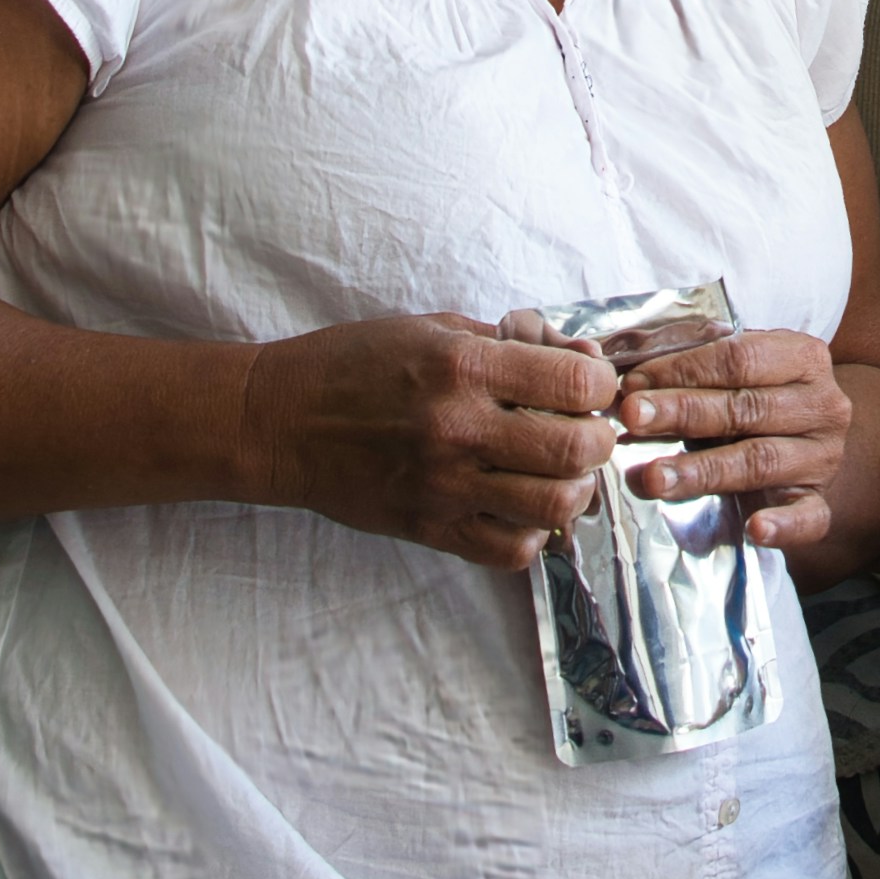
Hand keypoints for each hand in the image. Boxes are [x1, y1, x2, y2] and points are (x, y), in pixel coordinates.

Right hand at [240, 313, 621, 570]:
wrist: (279, 421)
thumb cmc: (356, 364)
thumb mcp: (433, 328)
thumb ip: (509, 344)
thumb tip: (579, 358)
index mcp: (463, 367)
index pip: (576, 383)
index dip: (600, 383)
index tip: (591, 384)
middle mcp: (458, 428)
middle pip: (577, 450)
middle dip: (599, 439)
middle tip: (585, 430)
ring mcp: (444, 486)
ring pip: (554, 508)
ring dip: (574, 490)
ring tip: (560, 473)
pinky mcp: (428, 528)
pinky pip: (510, 550)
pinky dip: (532, 533)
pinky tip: (521, 507)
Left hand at [604, 329, 856, 553]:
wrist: (805, 442)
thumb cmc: (754, 401)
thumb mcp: (731, 377)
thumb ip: (688, 372)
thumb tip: (620, 375)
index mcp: (802, 358)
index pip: (740, 357)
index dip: (683, 369)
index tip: (633, 382)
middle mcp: (821, 405)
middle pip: (745, 408)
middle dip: (682, 412)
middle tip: (631, 419)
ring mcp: (823, 457)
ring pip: (760, 462)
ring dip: (702, 471)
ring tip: (653, 477)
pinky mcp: (820, 502)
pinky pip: (809, 517)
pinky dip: (782, 525)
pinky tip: (754, 529)